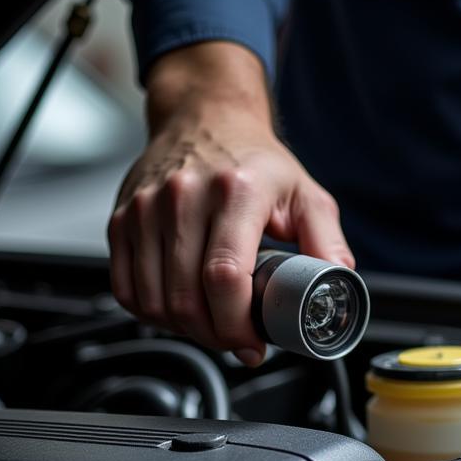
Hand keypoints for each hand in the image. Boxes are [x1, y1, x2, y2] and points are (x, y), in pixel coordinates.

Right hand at [107, 41, 352, 365]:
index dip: (237, 323)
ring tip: (212, 327)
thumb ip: (328, 243)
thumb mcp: (307, 195)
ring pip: (153, 299)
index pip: (225, 275)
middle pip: (186, 297)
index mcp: (236, 191)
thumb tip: (338, 286)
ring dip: (184, 329)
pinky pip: (126, 288)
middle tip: (237, 341)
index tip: (253, 342)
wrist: (207, 118)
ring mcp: (146, 208)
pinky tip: (179, 311)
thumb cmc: (257, 162)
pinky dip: (152, 313)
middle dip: (215, 335)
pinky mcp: (122, 218)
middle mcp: (184, 196)